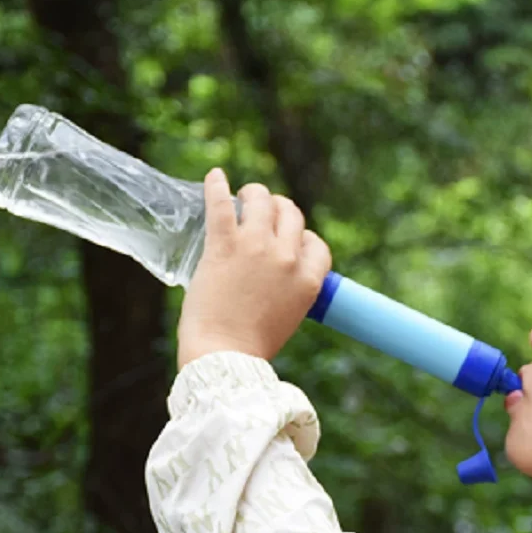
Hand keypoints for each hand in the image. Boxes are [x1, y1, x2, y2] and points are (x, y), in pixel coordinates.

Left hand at [177, 169, 331, 369]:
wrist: (223, 356)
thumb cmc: (251, 347)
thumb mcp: (287, 319)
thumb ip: (287, 293)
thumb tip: (272, 283)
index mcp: (308, 281)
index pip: (316, 244)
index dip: (303, 239)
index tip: (288, 241)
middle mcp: (287, 258)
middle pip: (291, 215)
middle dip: (280, 210)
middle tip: (263, 212)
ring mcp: (256, 248)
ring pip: (262, 200)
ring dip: (254, 194)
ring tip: (244, 195)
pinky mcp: (224, 245)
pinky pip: (222, 204)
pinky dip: (217, 186)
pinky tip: (214, 176)